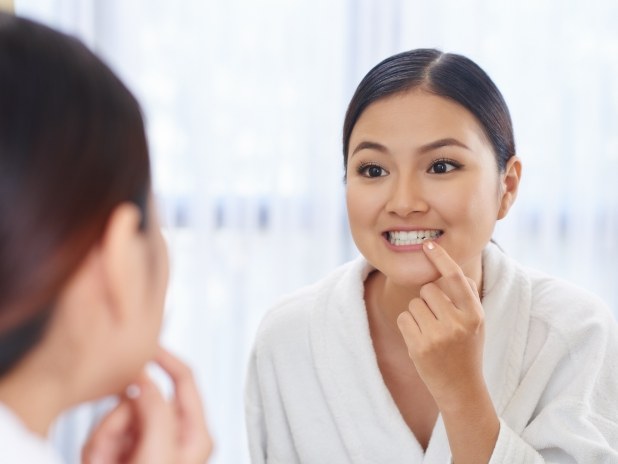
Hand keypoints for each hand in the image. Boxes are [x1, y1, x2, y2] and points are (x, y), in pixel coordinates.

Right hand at [82, 347, 212, 463]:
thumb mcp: (159, 453)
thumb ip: (155, 411)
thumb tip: (144, 381)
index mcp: (195, 434)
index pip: (185, 379)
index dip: (167, 358)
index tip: (148, 345)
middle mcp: (173, 436)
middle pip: (143, 397)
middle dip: (120, 418)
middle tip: (113, 450)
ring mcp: (148, 444)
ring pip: (119, 414)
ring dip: (105, 436)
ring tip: (106, 462)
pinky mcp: (125, 452)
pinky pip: (102, 433)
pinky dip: (95, 448)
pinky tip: (100, 463)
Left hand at [396, 241, 485, 410]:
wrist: (461, 389)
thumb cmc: (467, 350)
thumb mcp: (477, 323)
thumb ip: (467, 297)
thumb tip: (454, 269)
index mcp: (474, 314)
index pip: (456, 278)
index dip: (441, 258)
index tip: (427, 245)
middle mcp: (457, 323)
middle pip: (428, 289)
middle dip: (428, 299)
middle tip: (437, 319)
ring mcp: (437, 336)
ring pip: (414, 304)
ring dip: (417, 314)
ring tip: (431, 332)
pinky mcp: (419, 347)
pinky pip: (403, 318)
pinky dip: (408, 326)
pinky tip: (421, 340)